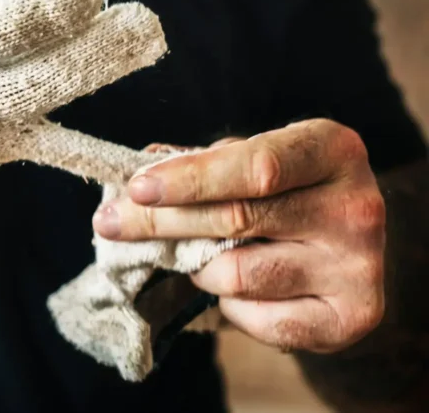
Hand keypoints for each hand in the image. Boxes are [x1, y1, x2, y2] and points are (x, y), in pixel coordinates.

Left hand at [93, 118, 385, 352]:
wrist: (347, 248)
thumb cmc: (286, 192)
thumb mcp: (254, 160)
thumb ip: (202, 163)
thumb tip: (139, 168)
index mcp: (333, 150)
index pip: (254, 167)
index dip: (190, 179)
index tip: (138, 188)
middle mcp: (355, 206)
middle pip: (237, 219)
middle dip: (160, 222)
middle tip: (109, 223)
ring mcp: (359, 266)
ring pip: (237, 274)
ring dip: (197, 267)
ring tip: (197, 257)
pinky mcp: (351, 317)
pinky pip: (259, 318)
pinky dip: (233, 307)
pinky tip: (239, 290)